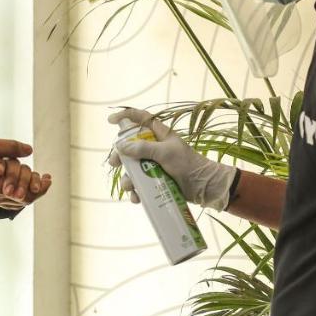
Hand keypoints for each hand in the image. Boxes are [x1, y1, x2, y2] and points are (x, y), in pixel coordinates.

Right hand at [0, 137, 48, 207]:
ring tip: (33, 181)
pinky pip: (2, 201)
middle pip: (23, 200)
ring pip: (13, 202)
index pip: (27, 194)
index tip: (49, 177)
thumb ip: (10, 147)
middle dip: (36, 189)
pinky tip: (14, 185)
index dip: (41, 186)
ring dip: (25, 192)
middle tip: (45, 178)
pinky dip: (13, 194)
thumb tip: (30, 150)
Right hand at [107, 108, 234, 210]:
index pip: (140, 119)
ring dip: (128, 179)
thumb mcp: (165, 153)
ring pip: (133, 169)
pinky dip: (136, 191)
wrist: (205, 187)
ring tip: (130, 187)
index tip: (110, 121)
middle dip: (121, 156)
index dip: (125, 117)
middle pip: (130, 147)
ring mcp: (155, 165)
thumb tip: (121, 146)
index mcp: (160, 134)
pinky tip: (137, 198)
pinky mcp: (156, 181)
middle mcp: (155, 148)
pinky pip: (140, 184)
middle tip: (114, 163)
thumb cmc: (188, 165)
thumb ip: (143, 148)